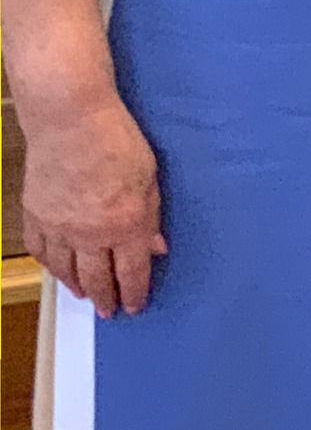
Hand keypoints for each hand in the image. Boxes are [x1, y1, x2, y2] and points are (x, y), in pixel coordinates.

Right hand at [21, 95, 165, 315]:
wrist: (70, 118)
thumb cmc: (117, 138)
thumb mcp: (149, 175)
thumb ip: (151, 215)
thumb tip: (156, 247)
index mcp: (125, 224)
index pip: (131, 272)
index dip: (134, 293)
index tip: (135, 306)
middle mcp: (90, 234)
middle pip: (98, 279)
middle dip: (106, 299)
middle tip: (110, 312)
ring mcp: (59, 227)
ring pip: (67, 271)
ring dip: (77, 287)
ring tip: (86, 296)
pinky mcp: (36, 215)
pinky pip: (42, 252)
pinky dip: (51, 266)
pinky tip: (58, 270)